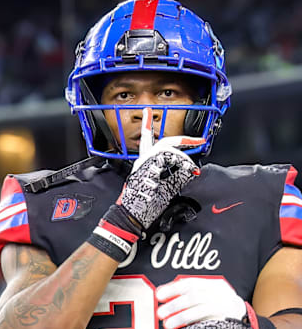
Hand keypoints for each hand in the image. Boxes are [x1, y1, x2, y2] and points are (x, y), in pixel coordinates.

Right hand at [89, 109, 203, 261]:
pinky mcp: (147, 169)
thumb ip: (175, 176)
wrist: (130, 215)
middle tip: (199, 139)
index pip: (146, 140)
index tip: (148, 112)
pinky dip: (182, 166)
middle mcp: (143, 161)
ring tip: (190, 171)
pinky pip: (168, 160)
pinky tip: (187, 173)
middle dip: (183, 140)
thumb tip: (190, 170)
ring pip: (167, 150)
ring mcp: (144, 164)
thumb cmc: (144, 205)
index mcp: (145, 163)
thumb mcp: (163, 188)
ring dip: (183, 160)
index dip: (148, 126)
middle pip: (164, 143)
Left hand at [156, 277, 258, 328]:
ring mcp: (223, 307)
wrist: (245, 319)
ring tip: (167, 324)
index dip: (173, 288)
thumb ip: (191, 292)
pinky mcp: (225, 322)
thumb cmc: (219, 304)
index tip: (158, 295)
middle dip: (174, 304)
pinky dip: (192, 326)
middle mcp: (218, 293)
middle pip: (193, 296)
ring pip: (199, 310)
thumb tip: (165, 294)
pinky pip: (206, 324)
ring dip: (180, 317)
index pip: (190, 283)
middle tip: (160, 312)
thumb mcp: (208, 292)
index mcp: (212, 283)